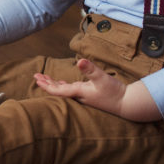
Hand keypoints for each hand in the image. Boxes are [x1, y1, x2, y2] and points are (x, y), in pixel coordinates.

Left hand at [32, 59, 161, 121]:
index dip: (46, 85)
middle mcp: (79, 95)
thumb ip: (91, 69)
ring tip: (44, 78)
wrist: (127, 103)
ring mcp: (84, 96)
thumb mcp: (102, 78)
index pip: (58, 90)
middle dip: (46, 83)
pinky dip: (64, 85)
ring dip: (54, 84)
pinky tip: (62, 82)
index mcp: (79, 92)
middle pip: (58, 90)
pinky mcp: (89, 95)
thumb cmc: (115, 91)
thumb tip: (80, 60)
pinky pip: (72, 90)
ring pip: (64, 90)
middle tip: (36, 76)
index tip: (37, 79)